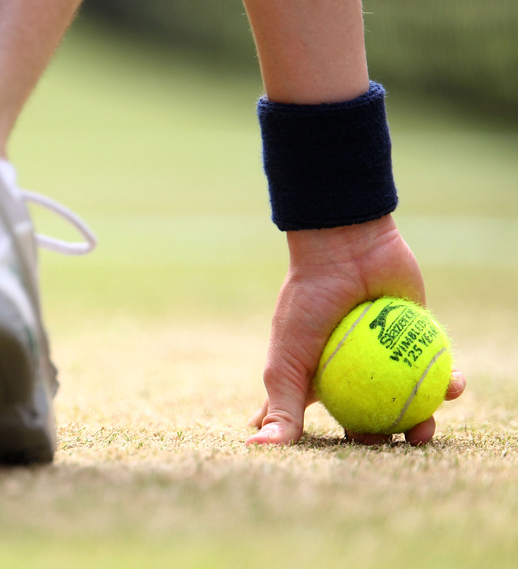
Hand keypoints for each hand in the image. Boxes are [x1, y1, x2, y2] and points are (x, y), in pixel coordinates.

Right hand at [246, 215, 466, 445]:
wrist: (347, 250)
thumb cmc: (307, 304)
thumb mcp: (286, 363)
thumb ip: (282, 408)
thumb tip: (258, 448)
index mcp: (315, 375)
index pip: (314, 417)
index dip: (320, 441)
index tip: (324, 460)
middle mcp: (350, 367)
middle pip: (368, 415)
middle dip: (381, 436)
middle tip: (391, 443)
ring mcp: (385, 353)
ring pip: (406, 397)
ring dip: (421, 419)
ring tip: (425, 429)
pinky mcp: (416, 336)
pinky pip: (436, 366)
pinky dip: (447, 380)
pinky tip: (453, 387)